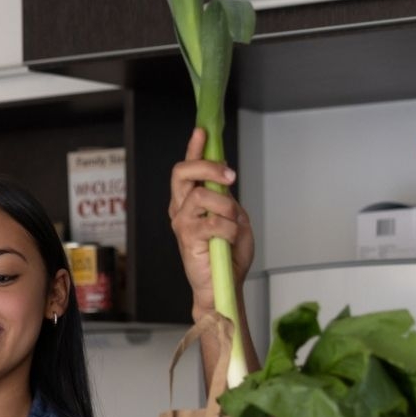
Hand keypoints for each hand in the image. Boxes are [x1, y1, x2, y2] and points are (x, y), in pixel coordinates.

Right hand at [169, 127, 254, 316]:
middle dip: (208, 167)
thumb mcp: (234, 218)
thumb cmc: (228, 254)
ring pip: (201, 196)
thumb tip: (224, 183)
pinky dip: (228, 229)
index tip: (202, 131)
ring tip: (232, 223)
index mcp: (190, 201)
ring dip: (225, 207)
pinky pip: (212, 222)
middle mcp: (181, 208)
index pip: (188, 168)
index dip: (194, 148)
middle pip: (183, 173)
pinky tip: (228, 239)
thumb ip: (226, 199)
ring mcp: (182, 223)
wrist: (224, 285)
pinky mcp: (188, 239)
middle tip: (229, 176)